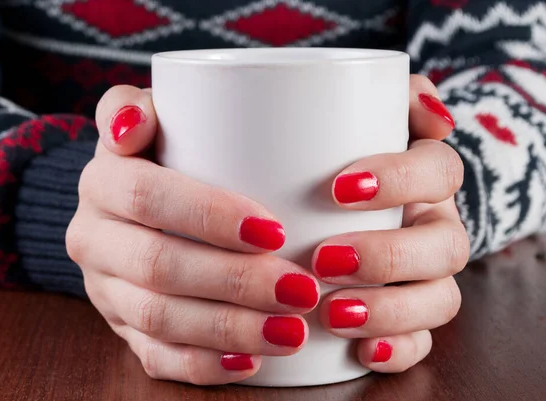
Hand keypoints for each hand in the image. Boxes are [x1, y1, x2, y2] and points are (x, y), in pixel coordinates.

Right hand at [67, 86, 320, 384]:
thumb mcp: (145, 119)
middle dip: (234, 283)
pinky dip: (204, 366)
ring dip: (230, 330)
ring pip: (159, 320)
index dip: (208, 214)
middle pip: (159, 265)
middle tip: (301, 290)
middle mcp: (93, 239)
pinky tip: (250, 363)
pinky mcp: (121, 328)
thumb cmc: (159, 156)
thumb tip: (131, 123)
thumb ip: (133, 106)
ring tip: (292, 331)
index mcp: (100, 182)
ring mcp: (105, 290)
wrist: (121, 207)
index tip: (275, 229)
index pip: (146, 196)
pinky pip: (154, 357)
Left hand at [315, 75, 468, 371]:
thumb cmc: (346, 156)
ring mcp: (428, 277)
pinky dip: (399, 349)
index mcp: (427, 179)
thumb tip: (435, 115)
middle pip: (444, 247)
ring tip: (333, 314)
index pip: (439, 172)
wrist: (337, 198)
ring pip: (439, 301)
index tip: (339, 189)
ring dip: (391, 311)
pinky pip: (424, 342)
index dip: (399, 180)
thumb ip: (396, 96)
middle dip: (387, 257)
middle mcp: (436, 228)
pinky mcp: (411, 317)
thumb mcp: (366, 116)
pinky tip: (364, 351)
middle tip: (326, 260)